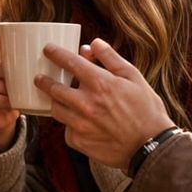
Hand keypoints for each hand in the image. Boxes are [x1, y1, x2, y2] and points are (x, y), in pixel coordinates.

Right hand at [0, 31, 19, 152]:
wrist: (3, 113)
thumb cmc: (6, 86)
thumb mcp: (8, 69)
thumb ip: (10, 55)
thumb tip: (25, 41)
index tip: (3, 42)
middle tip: (10, 71)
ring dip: (3, 84)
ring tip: (14, 87)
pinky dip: (4, 99)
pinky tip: (13, 100)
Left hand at [36, 38, 172, 169]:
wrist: (151, 147)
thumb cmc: (146, 110)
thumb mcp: (134, 77)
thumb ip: (111, 58)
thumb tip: (93, 44)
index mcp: (100, 83)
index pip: (69, 62)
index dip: (55, 54)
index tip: (48, 50)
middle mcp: (85, 103)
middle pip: (54, 88)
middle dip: (44, 80)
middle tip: (40, 77)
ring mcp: (80, 124)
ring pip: (56, 109)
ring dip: (54, 102)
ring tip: (55, 98)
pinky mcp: (79, 142)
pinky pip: (66, 130)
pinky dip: (69, 124)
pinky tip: (75, 122)